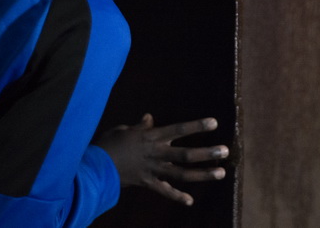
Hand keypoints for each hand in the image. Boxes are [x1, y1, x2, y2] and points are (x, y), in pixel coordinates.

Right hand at [94, 114, 228, 205]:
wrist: (93, 167)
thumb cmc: (108, 144)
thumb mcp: (124, 130)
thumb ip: (140, 126)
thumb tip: (149, 118)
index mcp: (151, 137)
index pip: (178, 130)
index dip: (196, 126)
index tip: (214, 123)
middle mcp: (156, 153)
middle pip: (186, 154)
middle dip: (207, 153)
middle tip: (225, 151)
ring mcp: (153, 170)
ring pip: (181, 173)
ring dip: (202, 174)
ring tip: (220, 173)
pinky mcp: (146, 183)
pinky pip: (164, 191)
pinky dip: (177, 196)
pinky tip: (190, 201)